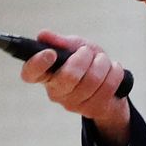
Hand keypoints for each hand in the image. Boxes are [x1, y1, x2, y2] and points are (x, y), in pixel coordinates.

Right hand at [20, 30, 129, 145]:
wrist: (111, 86)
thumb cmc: (88, 64)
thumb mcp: (75, 47)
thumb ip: (61, 42)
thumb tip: (43, 35)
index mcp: (46, 74)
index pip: (30, 74)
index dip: (37, 64)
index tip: (50, 53)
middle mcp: (56, 91)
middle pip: (68, 76)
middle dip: (84, 58)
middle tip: (87, 52)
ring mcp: (74, 104)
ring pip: (92, 80)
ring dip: (102, 63)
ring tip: (102, 60)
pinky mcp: (92, 110)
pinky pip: (107, 87)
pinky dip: (114, 72)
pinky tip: (112, 70)